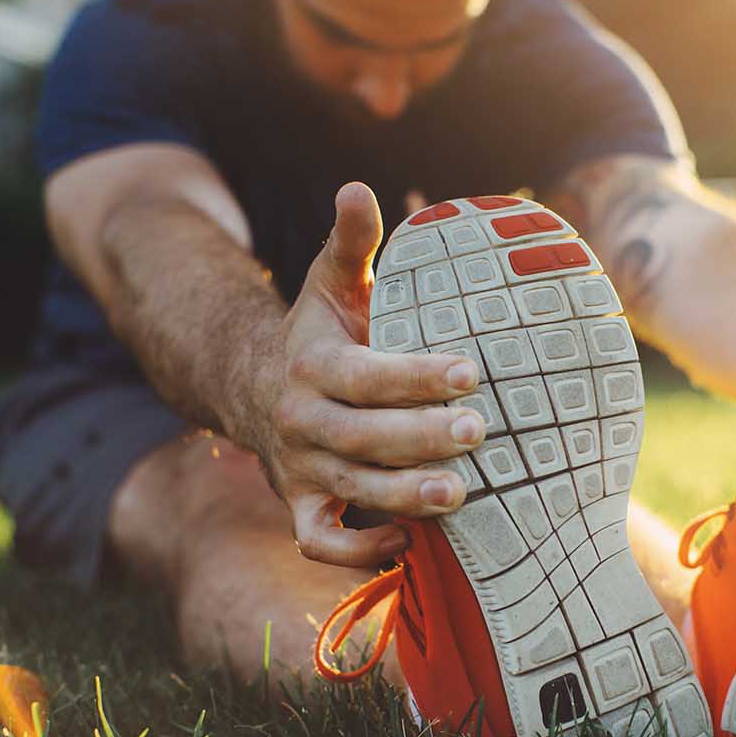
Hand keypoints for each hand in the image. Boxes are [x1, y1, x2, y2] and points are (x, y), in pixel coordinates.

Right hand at [233, 182, 485, 566]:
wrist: (256, 390)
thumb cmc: (319, 334)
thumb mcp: (331, 284)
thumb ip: (351, 242)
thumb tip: (357, 185)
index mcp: (313, 365)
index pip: (365, 374)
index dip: (415, 376)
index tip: (471, 372)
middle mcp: (303, 421)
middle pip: (362, 436)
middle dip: (420, 438)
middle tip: (479, 432)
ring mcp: (301, 470)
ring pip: (350, 491)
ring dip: (404, 497)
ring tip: (460, 493)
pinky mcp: (302, 508)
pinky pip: (321, 543)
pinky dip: (358, 550)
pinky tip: (407, 539)